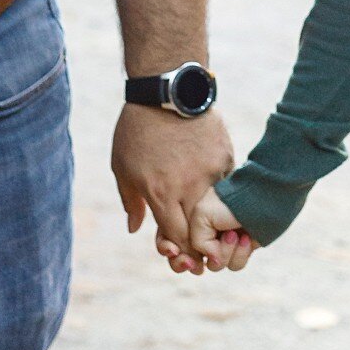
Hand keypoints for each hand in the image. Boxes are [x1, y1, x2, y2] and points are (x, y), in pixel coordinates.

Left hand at [111, 103, 234, 256]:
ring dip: (215, 223)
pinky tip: (218, 197)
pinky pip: (227, 187)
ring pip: (218, 212)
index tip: (183, 257)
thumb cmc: (137, 129)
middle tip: (202, 253)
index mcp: (161, 193)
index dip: (181, 251)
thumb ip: (131, 202)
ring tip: (213, 229)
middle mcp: (189, 187)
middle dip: (200, 247)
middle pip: (201, 232)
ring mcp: (211, 173)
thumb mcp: (122, 167)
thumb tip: (135, 230)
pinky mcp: (225, 158)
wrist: (167, 91)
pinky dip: (223, 196)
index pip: (177, 237)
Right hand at [158, 185, 256, 275]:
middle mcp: (204, 231)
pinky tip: (246, 238)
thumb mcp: (199, 216)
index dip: (168, 249)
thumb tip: (210, 261)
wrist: (261, 197)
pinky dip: (239, 255)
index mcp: (189, 217)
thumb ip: (194, 242)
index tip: (174, 251)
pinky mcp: (240, 248)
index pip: (168, 239)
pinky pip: (233, 265)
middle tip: (194, 263)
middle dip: (189, 263)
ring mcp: (222, 241)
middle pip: (187, 259)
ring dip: (223, 253)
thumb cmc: (228, 202)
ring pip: (213, 266)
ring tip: (232, 234)